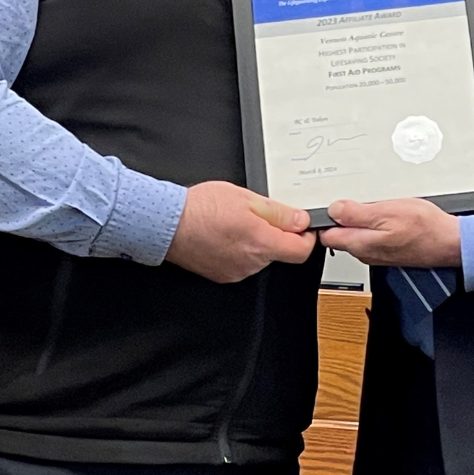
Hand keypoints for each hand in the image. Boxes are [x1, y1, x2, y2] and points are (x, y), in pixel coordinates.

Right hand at [166, 181, 315, 282]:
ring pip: (260, 258)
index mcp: (262, 244)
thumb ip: (278, 212)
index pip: (301, 251)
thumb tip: (300, 221)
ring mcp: (236, 272)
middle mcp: (251, 264)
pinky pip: (242, 263)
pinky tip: (226, 234)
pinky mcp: (222, 275)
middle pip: (280, 253)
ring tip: (237, 222)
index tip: (301, 225)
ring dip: (257, 242)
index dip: (306, 237)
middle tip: (260, 215)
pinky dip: (240, 250)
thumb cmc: (201, 208)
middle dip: (277, 234)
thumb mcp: (246, 199)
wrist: (167, 224)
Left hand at [318, 198, 460, 266]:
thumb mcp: (388, 212)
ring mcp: (376, 252)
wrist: (450, 243)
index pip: (327, 235)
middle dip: (340, 216)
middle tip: (351, 198)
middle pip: (339, 234)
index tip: (330, 202)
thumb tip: (334, 209)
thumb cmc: (424, 228)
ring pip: (355, 233)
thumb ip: (357, 214)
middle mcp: (365, 252)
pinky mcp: (387, 249)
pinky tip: (383, 212)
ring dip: (357, 218)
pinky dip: (372, 222)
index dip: (325, 218)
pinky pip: (370, 234)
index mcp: (360, 243)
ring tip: (370, 203)